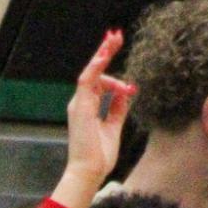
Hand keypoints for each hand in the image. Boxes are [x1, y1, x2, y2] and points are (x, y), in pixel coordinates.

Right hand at [60, 31, 136, 201]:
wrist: (89, 171)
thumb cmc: (99, 156)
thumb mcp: (114, 128)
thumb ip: (118, 109)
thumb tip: (126, 92)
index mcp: (88, 108)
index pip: (100, 82)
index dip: (113, 74)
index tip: (128, 76)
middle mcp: (81, 103)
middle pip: (94, 72)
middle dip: (105, 52)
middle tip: (116, 36)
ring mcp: (79, 104)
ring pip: (91, 71)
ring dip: (103, 54)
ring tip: (114, 39)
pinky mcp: (80, 106)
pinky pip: (87, 80)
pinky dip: (96, 66)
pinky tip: (104, 54)